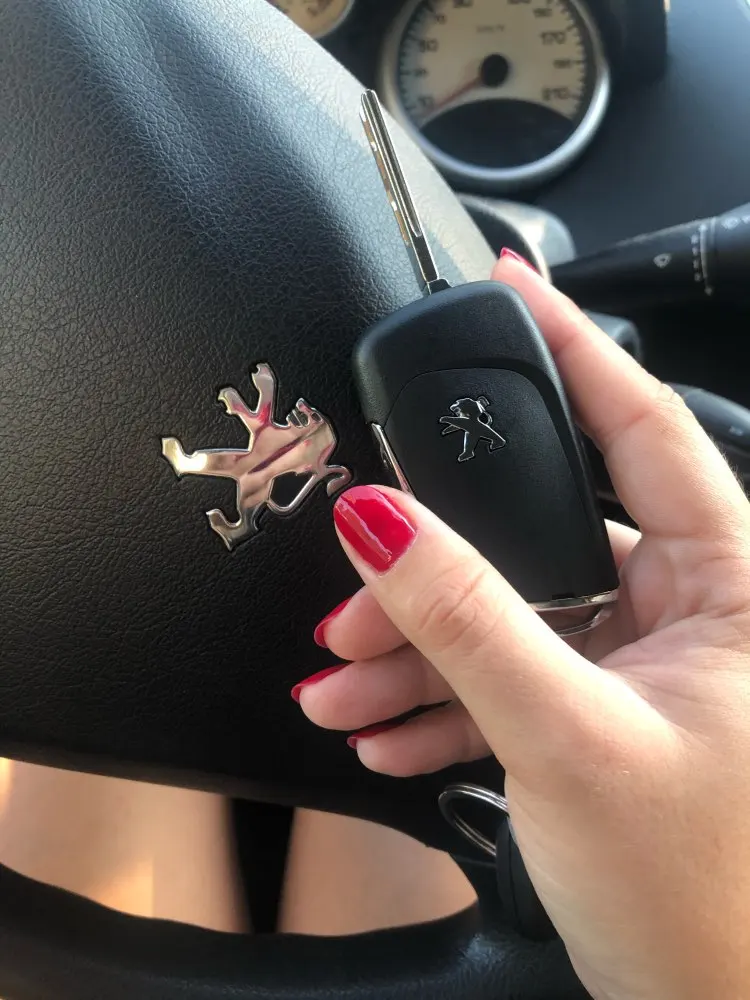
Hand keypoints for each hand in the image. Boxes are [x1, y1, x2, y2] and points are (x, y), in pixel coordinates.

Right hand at [293, 255, 749, 999]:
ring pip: (511, 612)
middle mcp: (690, 607)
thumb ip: (469, 622)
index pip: (641, 427)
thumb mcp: (569, 740)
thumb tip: (385, 524)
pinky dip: (442, 700)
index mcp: (731, 582)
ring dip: (419, 648)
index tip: (510, 287)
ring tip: (345, 687)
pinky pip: (508, 674)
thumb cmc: (707, 899)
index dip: (572, 349)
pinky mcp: (600, 707)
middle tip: (361, 570)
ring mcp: (640, 659)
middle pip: (543, 534)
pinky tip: (384, 732)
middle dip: (437, 561)